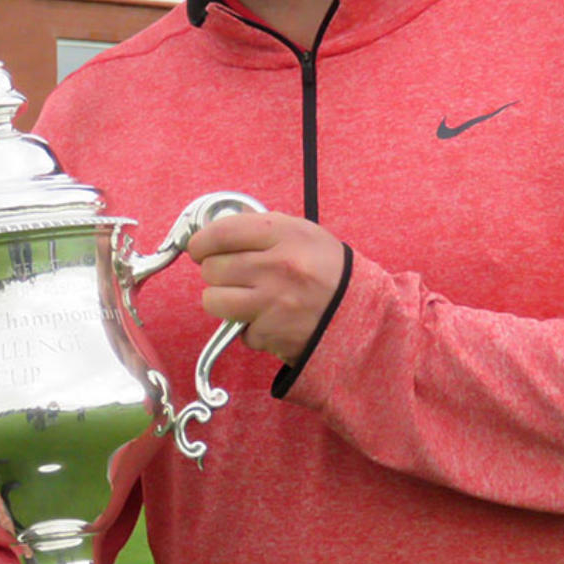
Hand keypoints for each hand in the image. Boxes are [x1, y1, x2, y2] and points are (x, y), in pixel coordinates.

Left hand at [186, 212, 344, 365]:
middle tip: (232, 276)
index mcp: (287, 234)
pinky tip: (271, 320)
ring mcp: (274, 302)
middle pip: (212, 268)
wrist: (365, 317)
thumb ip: (262, 230)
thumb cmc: (330, 272)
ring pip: (213, 300)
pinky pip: (239, 330)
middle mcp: (278, 266)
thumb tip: (214, 233)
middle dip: (216, 273)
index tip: (198, 248)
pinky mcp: (272, 333)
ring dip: (223, 301)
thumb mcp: (304, 235)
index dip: (201, 241)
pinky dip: (249, 328)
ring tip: (243, 299)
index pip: (222, 232)